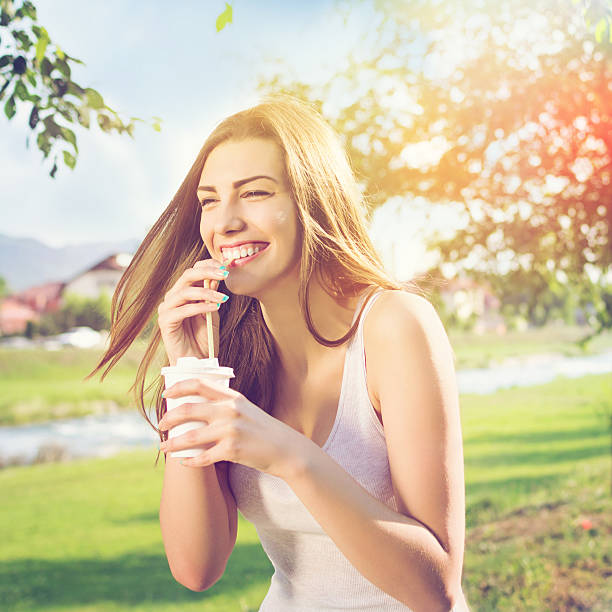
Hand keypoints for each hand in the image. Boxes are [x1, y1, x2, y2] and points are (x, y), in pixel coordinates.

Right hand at [157, 259, 229, 365]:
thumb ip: (213, 295)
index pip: (193, 271)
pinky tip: (216, 307)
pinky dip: (201, 307)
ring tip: (223, 298)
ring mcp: (166, 309)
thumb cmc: (204, 338)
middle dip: (208, 272)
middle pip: (187, 275)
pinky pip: (183, 310)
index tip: (226, 266)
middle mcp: (172, 297)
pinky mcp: (165, 322)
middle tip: (225, 274)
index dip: (208, 265)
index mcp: (183, 292)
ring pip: (185, 291)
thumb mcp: (212, 312)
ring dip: (207, 292)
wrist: (196, 362)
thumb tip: (219, 276)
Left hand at [158, 378, 304, 479]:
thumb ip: (226, 404)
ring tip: (163, 447)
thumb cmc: (263, 430)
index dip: (178, 388)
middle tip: (160, 425)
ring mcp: (231, 430)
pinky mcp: (232, 450)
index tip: (165, 395)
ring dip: (173, 443)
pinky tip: (184, 463)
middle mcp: (230, 410)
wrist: (286, 449)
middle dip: (169, 418)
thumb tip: (199, 404)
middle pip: (188, 409)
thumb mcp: (246, 409)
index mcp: (232, 397)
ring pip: (191, 436)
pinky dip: (190, 461)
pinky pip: (203, 457)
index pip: (199, 384)